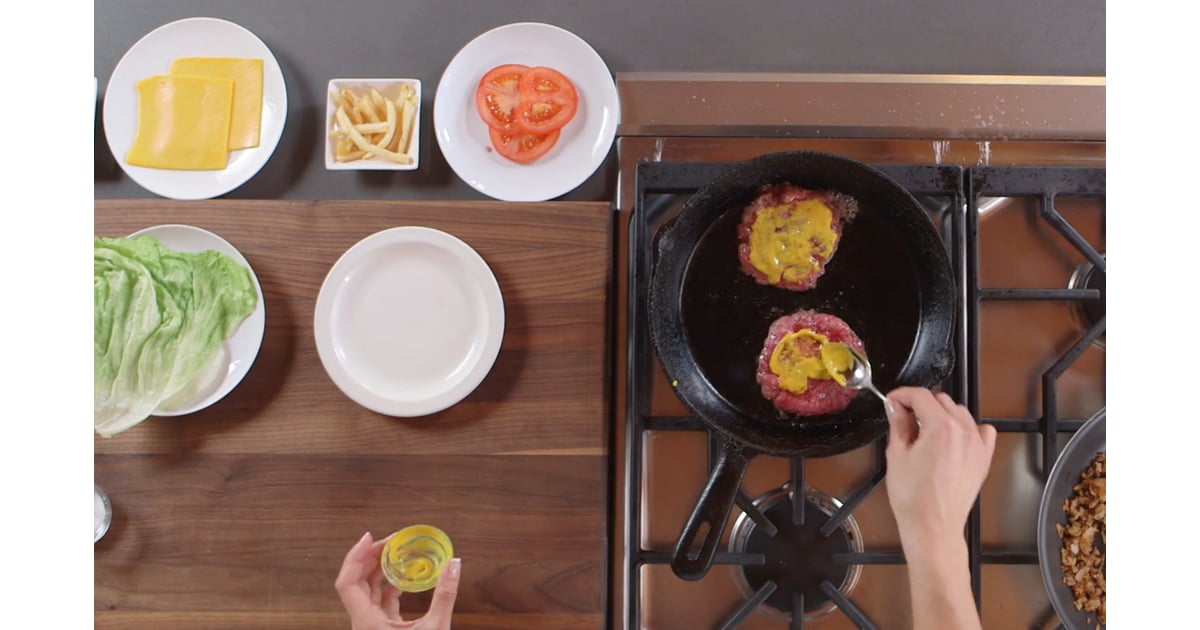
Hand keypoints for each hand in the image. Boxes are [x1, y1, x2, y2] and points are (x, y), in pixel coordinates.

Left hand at [335, 532, 461, 629]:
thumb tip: (455, 565)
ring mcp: (372, 627)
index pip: (347, 582)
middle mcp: (364, 623)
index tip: (371, 537)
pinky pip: (380, 602)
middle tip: (392, 540)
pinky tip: (405, 577)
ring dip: (380, 570)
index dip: (354, 556)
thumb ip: (444, 595)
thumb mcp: (435, 629)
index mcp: (366, 622)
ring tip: (398, 553)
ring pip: (368, 592)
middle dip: (371, 557)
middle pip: (356, 582)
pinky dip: (390, 586)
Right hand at [884, 387, 996, 549]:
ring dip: (942, 415)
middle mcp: (964, 431)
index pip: (920, 396)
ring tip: (925, 432)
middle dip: (920, 405)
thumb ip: (898, 424)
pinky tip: (953, 439)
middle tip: (904, 419)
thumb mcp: (897, 455)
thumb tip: (896, 407)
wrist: (933, 526)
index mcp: (940, 427)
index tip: (892, 401)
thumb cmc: (914, 497)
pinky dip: (968, 429)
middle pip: (941, 400)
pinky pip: (982, 431)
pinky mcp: (983, 459)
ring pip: (960, 412)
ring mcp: (977, 445)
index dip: (902, 395)